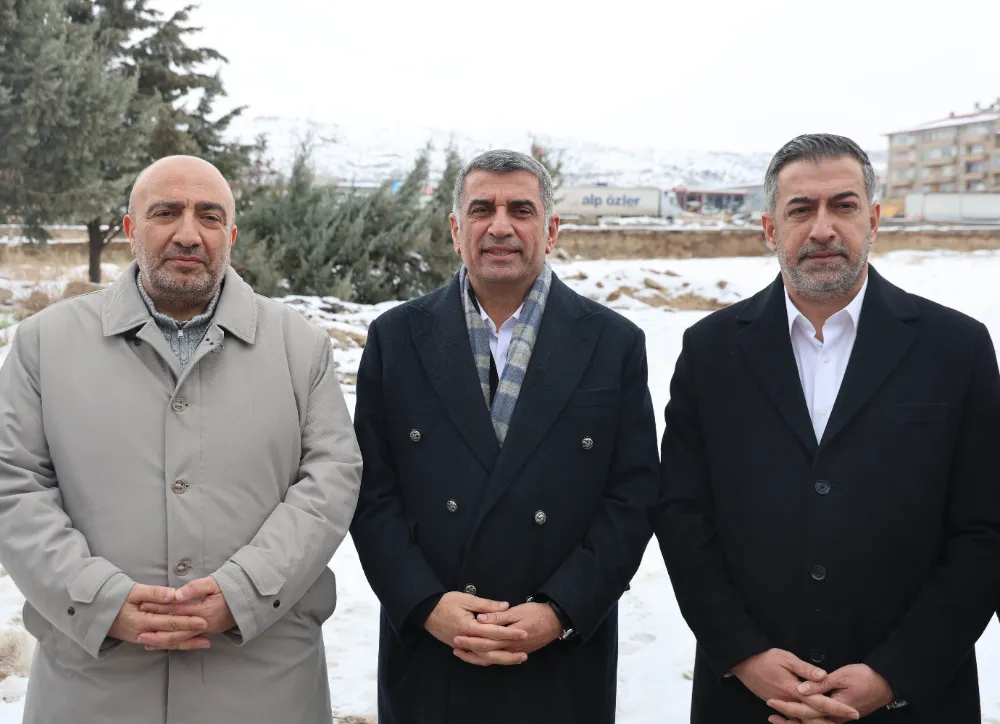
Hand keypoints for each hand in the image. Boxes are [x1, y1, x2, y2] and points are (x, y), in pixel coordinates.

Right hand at [108, 583, 208, 650]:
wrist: (99, 611)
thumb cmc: (118, 598)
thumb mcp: (134, 591)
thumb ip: (154, 593)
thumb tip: (173, 595)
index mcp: (141, 620)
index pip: (168, 622)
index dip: (186, 621)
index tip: (202, 620)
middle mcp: (142, 633)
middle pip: (170, 635)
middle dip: (190, 633)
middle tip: (208, 629)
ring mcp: (142, 639)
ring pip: (168, 643)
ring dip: (187, 643)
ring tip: (205, 642)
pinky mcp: (143, 640)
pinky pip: (162, 644)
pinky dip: (176, 644)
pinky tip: (189, 644)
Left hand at [138, 576, 235, 648]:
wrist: (247, 601)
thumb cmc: (230, 588)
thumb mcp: (214, 583)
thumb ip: (195, 588)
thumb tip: (177, 594)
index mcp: (203, 610)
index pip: (176, 609)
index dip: (159, 607)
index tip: (144, 604)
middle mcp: (202, 624)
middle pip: (175, 627)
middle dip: (156, 626)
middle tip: (138, 624)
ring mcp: (204, 631)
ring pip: (179, 639)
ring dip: (161, 640)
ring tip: (144, 640)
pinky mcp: (205, 634)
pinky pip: (186, 641)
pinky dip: (172, 644)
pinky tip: (160, 645)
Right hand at [424, 592, 527, 665]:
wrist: (426, 612)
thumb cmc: (446, 602)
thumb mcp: (466, 599)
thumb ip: (487, 605)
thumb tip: (505, 606)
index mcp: (469, 626)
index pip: (494, 632)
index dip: (510, 633)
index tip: (524, 633)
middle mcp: (467, 640)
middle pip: (491, 651)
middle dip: (509, 652)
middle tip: (525, 653)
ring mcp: (463, 646)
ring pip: (484, 658)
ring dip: (501, 660)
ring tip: (517, 659)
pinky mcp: (460, 648)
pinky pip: (475, 658)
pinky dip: (487, 661)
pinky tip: (498, 660)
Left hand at [461, 602, 561, 657]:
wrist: (555, 621)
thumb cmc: (536, 613)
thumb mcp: (517, 611)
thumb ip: (498, 616)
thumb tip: (481, 619)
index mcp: (508, 637)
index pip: (485, 641)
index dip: (470, 640)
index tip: (457, 636)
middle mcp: (510, 649)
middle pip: (485, 652)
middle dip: (469, 650)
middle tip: (455, 644)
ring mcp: (513, 652)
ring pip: (491, 659)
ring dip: (475, 656)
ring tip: (461, 652)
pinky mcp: (516, 653)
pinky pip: (498, 659)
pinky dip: (486, 658)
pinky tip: (478, 655)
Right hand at [730, 649, 858, 722]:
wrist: (742, 663)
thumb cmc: (765, 657)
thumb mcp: (787, 658)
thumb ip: (806, 669)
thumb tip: (823, 676)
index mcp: (793, 690)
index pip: (821, 703)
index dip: (838, 708)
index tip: (854, 711)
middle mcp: (788, 701)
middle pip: (814, 716)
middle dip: (833, 718)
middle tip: (850, 717)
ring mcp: (781, 704)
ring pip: (804, 719)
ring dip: (820, 721)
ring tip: (835, 719)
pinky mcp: (775, 704)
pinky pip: (793, 716)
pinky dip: (804, 720)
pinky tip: (812, 718)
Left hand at [774, 664, 893, 720]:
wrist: (885, 684)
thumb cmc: (865, 678)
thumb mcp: (841, 676)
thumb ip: (820, 683)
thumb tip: (801, 689)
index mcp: (834, 708)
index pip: (806, 711)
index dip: (787, 707)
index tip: (772, 702)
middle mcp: (835, 718)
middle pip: (808, 722)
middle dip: (788, 720)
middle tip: (771, 717)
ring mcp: (838, 719)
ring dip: (796, 723)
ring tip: (778, 720)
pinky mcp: (839, 716)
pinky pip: (820, 722)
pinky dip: (807, 721)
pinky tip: (796, 717)